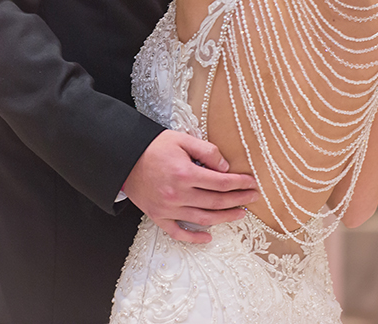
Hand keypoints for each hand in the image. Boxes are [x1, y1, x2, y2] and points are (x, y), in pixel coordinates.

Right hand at [124, 130, 257, 243]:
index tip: (252, 182)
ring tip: (240, 213)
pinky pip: (178, 232)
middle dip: (238, 199)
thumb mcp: (182, 140)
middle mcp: (178, 194)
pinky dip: (194, 237)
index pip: (221, 182)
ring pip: (203, 218)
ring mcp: (168, 208)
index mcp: (185, 174)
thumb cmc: (153, 147)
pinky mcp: (158, 216)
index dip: (239, 183)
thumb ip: (206, 151)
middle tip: (253, 197)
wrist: (124, 158)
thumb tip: (225, 167)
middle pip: (216, 201)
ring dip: (225, 217)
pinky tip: (208, 237)